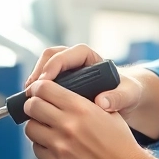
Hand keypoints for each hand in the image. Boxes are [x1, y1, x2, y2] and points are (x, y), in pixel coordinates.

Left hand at [23, 77, 151, 158]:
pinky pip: (37, 150)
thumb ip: (84, 102)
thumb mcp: (108, 113)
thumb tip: (63, 94)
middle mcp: (67, 126)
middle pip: (31, 106)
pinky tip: (55, 147)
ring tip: (47, 129)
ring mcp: (59, 147)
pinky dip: (43, 146)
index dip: (38, 88)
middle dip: (32, 105)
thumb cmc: (120, 145)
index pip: (44, 88)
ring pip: (31, 129)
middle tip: (36, 108)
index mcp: (80, 108)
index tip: (37, 90)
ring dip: (36, 126)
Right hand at [26, 44, 144, 116]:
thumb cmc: (128, 92)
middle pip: (50, 57)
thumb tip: (102, 102)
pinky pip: (44, 82)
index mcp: (90, 57)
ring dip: (35, 81)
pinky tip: (34, 104)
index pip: (68, 54)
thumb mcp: (128, 94)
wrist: (126, 99)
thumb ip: (119, 97)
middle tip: (31, 90)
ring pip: (44, 67)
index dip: (54, 66)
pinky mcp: (62, 83)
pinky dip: (38, 91)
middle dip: (39, 71)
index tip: (45, 82)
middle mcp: (76, 61)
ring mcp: (67, 71)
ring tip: (29, 97)